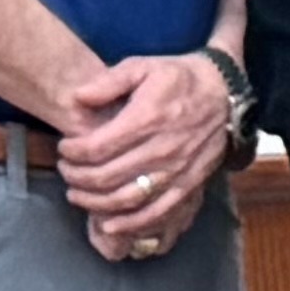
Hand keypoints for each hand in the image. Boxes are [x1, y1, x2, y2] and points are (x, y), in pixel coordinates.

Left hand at [58, 50, 230, 259]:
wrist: (225, 93)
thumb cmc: (179, 78)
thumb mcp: (143, 66)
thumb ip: (108, 81)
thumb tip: (78, 98)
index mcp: (147, 119)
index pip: (96, 147)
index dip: (72, 152)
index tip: (65, 148)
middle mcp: (161, 149)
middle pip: (105, 177)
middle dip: (76, 177)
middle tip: (66, 170)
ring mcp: (176, 171)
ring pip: (126, 199)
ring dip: (94, 202)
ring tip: (77, 194)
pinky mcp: (188, 185)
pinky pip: (156, 213)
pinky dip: (129, 224)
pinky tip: (109, 224)